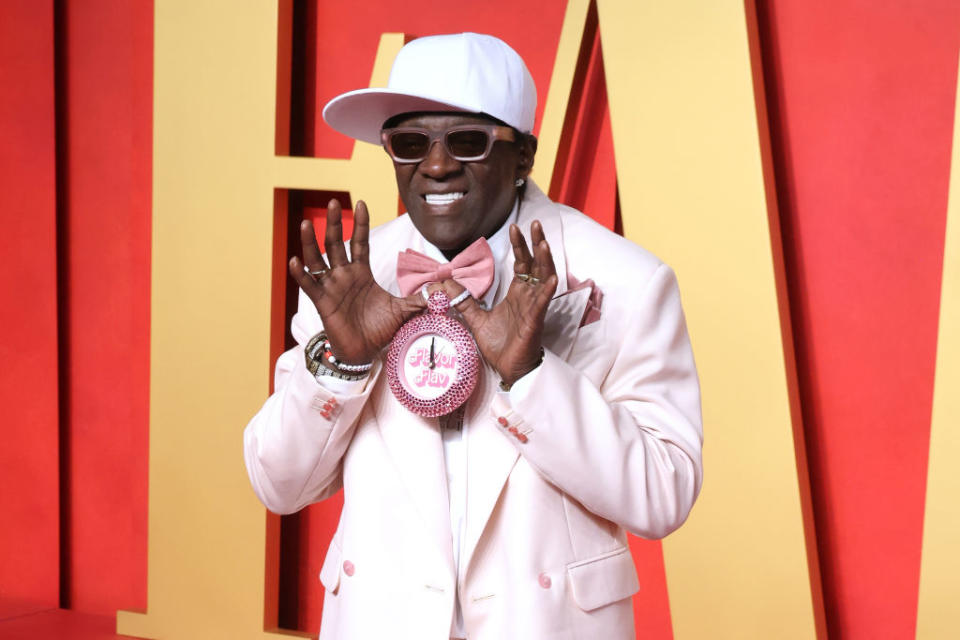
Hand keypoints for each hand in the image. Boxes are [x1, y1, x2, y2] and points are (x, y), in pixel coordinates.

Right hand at [288, 199, 424, 364]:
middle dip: (335, 223)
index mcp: (362, 273)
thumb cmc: (380, 330)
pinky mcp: (323, 302)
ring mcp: (331, 287)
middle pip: (337, 244)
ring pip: (318, 260)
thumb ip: (420, 298)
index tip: (361, 203)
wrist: (365, 353)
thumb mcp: (403, 311)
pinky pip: (309, 285)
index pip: (360, 242)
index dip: (360, 224)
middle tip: (333, 202)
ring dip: (311, 242)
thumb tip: (443, 291)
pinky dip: (300, 274)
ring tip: (306, 223)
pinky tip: (294, 260)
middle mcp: (344, 276)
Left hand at [435, 220, 557, 384]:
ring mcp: (534, 307)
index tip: (515, 227)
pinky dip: (546, 289)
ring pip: (543, 278)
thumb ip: (463, 301)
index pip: (522, 263)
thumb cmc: (500, 344)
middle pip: (536, 264)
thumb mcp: (476, 319)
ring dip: (544, 259)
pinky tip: (550, 277)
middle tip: (534, 224)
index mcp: (517, 293)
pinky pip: (543, 302)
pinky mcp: (535, 320)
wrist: (509, 368)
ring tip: (543, 242)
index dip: (520, 246)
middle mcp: (528, 296)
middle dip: (535, 243)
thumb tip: (443, 285)